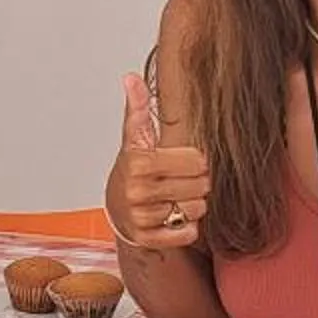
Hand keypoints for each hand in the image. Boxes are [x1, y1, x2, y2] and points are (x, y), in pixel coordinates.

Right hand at [107, 72, 209, 251]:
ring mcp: (142, 217)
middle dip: (197, 183)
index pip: (197, 162)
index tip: (184, 162)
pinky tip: (174, 217)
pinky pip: (188, 233)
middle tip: (182, 181)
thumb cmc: (133, 169)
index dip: (196, 162)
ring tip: (178, 198)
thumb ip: (137, 108)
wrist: (116, 208)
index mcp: (140, 162)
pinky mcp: (148, 239)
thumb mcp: (135, 138)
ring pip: (196, 210)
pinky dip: (187, 227)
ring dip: (193, 205)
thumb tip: (130, 78)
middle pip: (200, 187)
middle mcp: (138, 191)